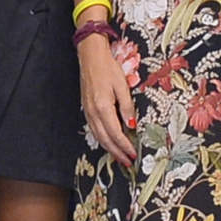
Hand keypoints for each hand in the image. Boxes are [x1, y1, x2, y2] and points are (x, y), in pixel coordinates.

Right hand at [76, 27, 135, 157]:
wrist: (90, 57)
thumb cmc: (107, 68)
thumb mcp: (122, 87)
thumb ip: (127, 108)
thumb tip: (131, 126)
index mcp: (103, 107)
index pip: (116, 133)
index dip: (125, 146)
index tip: (133, 154)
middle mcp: (93, 113)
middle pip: (105, 139)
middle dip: (117, 153)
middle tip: (128, 162)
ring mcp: (88, 112)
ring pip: (99, 137)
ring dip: (109, 149)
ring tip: (120, 157)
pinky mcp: (87, 110)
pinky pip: (95, 130)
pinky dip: (103, 139)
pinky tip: (109, 143)